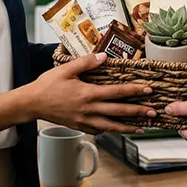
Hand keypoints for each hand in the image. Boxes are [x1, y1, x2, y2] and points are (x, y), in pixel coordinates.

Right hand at [27, 53, 154, 134]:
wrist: (32, 104)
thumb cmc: (48, 85)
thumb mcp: (66, 69)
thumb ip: (86, 62)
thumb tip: (104, 56)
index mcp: (88, 93)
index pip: (117, 92)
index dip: (134, 91)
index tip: (148, 90)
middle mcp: (89, 110)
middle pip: (119, 112)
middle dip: (138, 112)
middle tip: (154, 112)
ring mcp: (85, 121)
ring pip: (111, 126)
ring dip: (128, 127)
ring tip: (143, 128)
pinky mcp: (80, 127)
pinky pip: (99, 130)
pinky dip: (110, 130)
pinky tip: (117, 129)